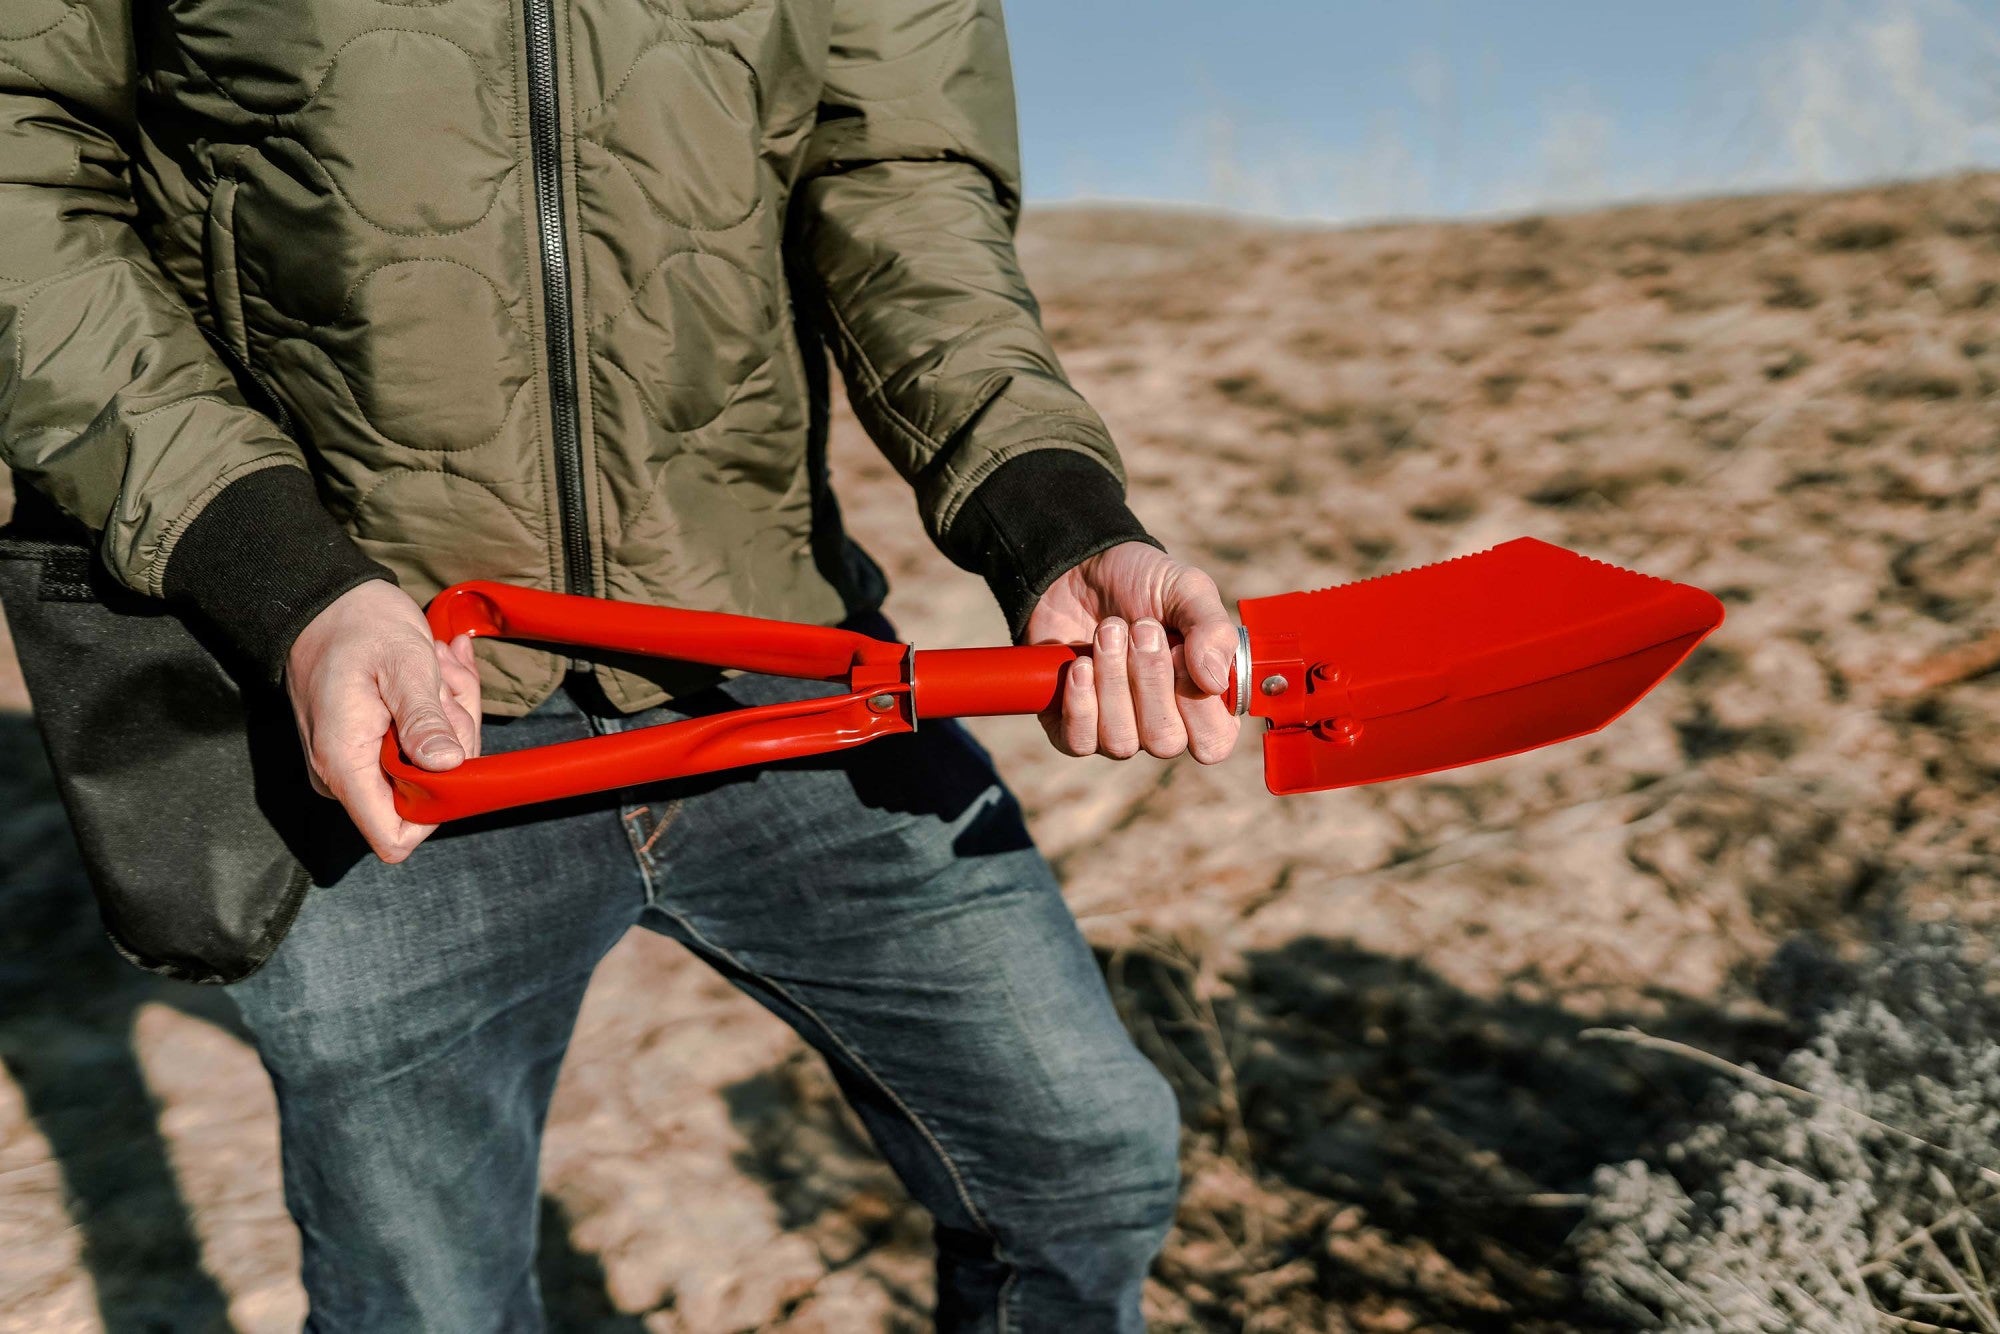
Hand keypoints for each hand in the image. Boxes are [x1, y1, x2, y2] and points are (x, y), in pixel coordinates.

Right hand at [284, 580, 481, 862]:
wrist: (328, 602)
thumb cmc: (361, 627)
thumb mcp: (404, 665)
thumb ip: (423, 719)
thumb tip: (446, 766)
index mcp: (346, 764)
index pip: (395, 838)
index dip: (437, 810)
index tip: (451, 752)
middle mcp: (347, 775)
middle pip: (428, 795)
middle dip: (453, 735)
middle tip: (444, 682)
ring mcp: (359, 763)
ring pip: (435, 763)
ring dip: (451, 712)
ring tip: (436, 664)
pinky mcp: (371, 747)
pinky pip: (425, 743)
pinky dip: (442, 707)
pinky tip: (435, 668)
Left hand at [1025, 542, 1239, 763]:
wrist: (1081, 569)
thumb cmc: (1144, 584)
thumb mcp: (1189, 591)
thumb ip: (1213, 630)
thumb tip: (1215, 682)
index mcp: (1204, 701)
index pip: (1213, 741)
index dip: (1197, 704)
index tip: (1178, 651)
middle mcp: (1164, 724)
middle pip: (1164, 741)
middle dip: (1149, 680)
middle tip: (1140, 628)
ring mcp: (1118, 729)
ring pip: (1120, 741)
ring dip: (1112, 681)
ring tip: (1108, 632)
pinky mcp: (1073, 726)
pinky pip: (1078, 741)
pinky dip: (1079, 702)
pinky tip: (1080, 665)